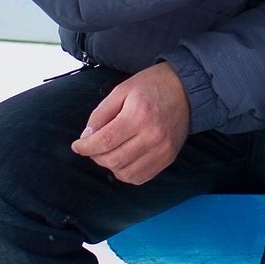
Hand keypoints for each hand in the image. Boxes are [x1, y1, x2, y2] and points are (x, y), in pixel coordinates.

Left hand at [72, 63, 192, 183]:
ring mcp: (162, 150)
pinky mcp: (168, 158)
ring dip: (110, 166)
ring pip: (125, 173)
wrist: (187, 89)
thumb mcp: (121, 90)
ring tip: (108, 152)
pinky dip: (126, 173)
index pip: (104, 142)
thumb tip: (86, 137)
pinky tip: (122, 160)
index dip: (86, 147)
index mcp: (138, 115)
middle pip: (113, 160)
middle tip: (92, 147)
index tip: (78, 146)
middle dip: (95, 156)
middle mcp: (152, 136)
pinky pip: (140, 177)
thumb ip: (101, 114)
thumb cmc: (151, 86)